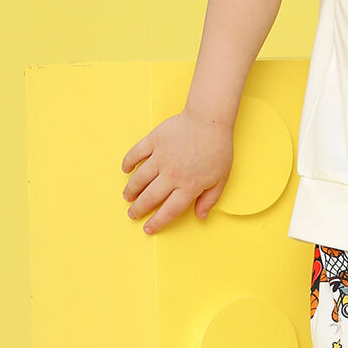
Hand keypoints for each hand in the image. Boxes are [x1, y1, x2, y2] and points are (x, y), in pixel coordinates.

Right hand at [120, 108, 233, 233]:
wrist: (209, 119)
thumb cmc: (218, 148)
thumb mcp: (221, 177)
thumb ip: (210, 199)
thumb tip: (200, 216)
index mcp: (189, 185)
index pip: (169, 210)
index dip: (157, 222)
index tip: (148, 228)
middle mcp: (172, 175)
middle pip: (150, 198)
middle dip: (138, 209)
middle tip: (133, 214)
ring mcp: (161, 157)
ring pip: (139, 179)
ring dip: (131, 190)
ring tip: (128, 196)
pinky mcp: (154, 141)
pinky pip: (136, 154)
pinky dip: (128, 162)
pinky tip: (126, 169)